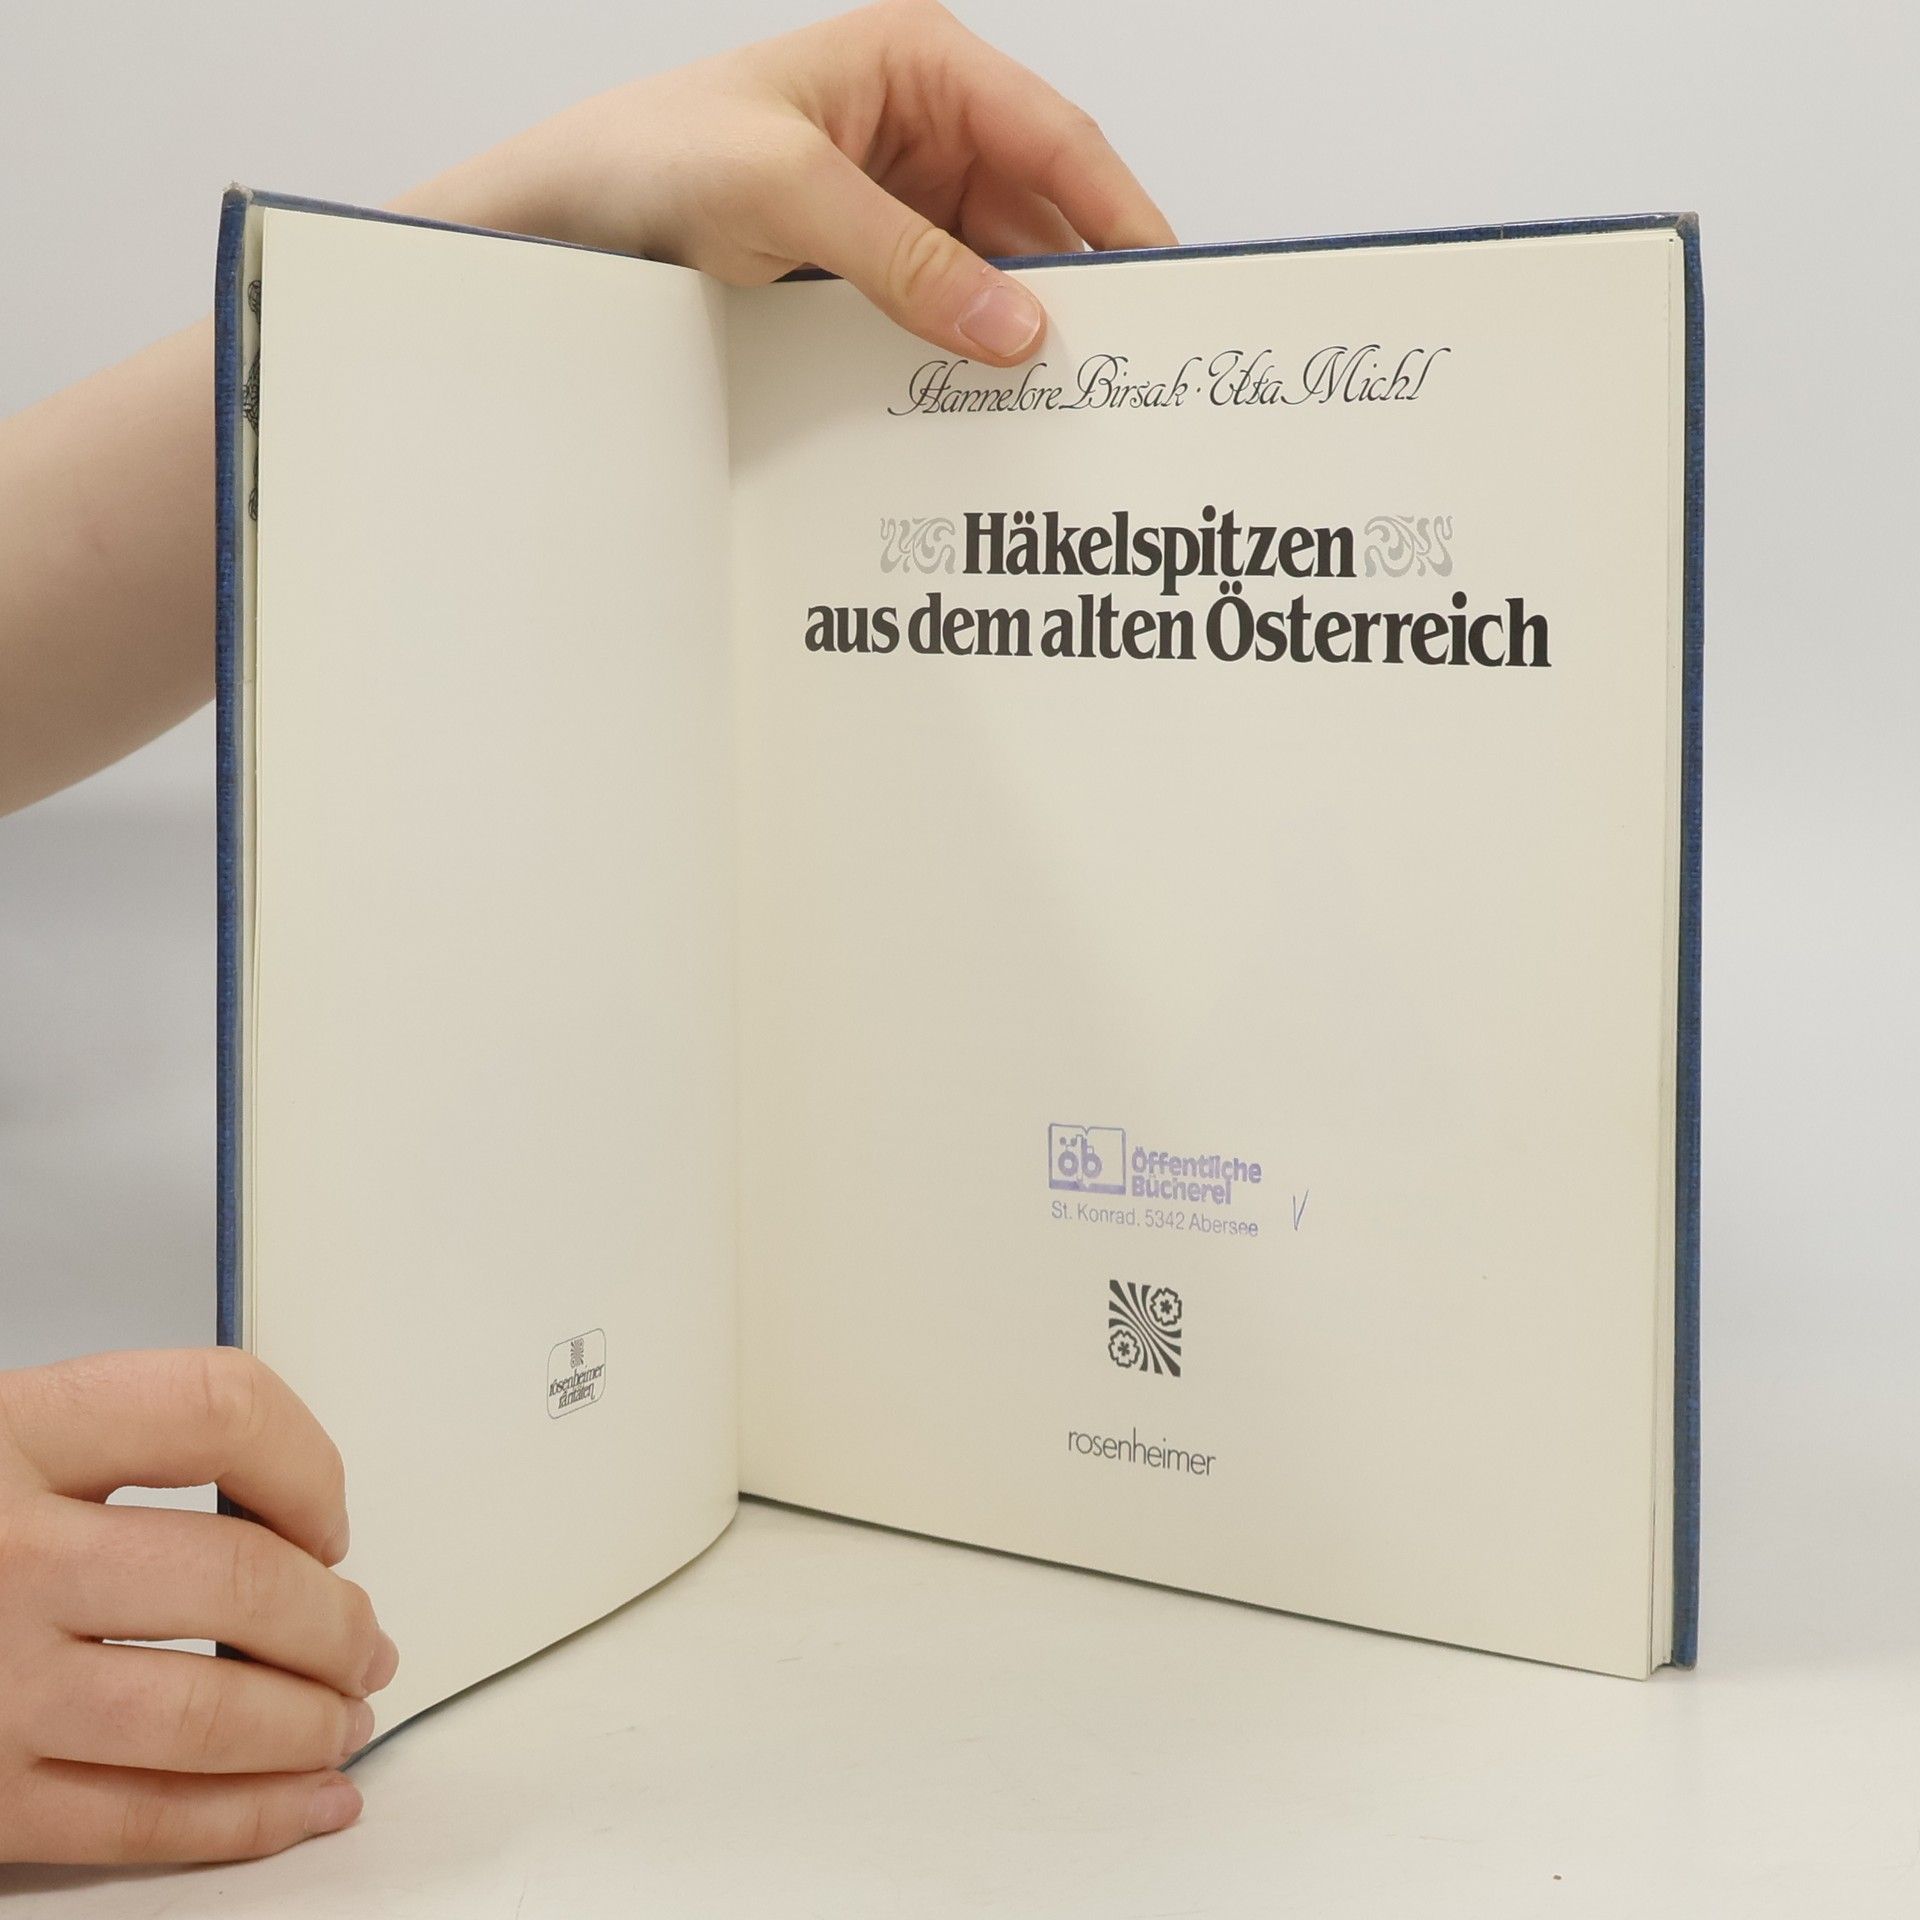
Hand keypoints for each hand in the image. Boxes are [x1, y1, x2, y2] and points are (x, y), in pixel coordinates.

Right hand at [0, 1350, 397, 1863]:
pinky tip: (306, 1802)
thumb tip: (279, 1506)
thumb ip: (109, 1449)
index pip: (218, 1410)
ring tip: (346, 1716)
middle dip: (335, 1621)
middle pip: (238, 1578)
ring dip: (310, 1723)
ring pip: (205, 1712)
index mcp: (8, 1435)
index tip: (327, 1513)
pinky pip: (137, 1818)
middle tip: (364, 1639)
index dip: (307, 1462)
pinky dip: (248, 1819)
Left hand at [397, 0, 1176, 364]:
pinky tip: (981, 394)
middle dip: (1075, 286)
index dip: (1120, 215)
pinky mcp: (867, 265)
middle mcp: (919, 126)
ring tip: (1056, 397)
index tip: (1165, 288)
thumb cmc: (646, 158)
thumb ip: (907, 262)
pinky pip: (943, 307)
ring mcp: (896, 199)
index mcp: (917, 63)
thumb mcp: (785, 195)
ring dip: (1019, 330)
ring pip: (996, 270)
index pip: (1056, 139)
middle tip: (1118, 366)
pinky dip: (965, 350)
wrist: (557, 223)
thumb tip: (1011, 327)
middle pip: (1037, 212)